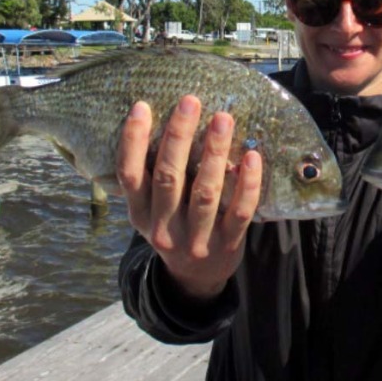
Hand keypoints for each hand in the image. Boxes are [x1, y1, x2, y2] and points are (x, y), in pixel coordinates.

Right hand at [116, 95, 261, 299]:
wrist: (196, 278)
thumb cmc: (175, 225)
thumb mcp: (152, 209)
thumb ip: (152, 175)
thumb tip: (160, 117)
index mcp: (140, 213)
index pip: (129, 175)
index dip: (132, 141)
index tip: (142, 106)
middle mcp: (164, 228)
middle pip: (168, 177)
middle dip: (179, 136)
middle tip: (190, 101)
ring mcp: (196, 239)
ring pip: (205, 192)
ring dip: (214, 152)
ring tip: (223, 119)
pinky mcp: (228, 245)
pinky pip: (240, 211)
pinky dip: (247, 183)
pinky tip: (252, 156)